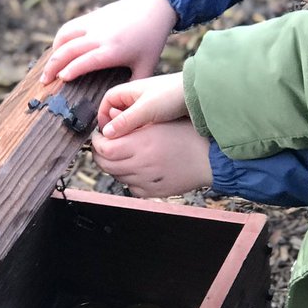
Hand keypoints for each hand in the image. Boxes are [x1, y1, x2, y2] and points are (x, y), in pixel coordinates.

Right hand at [41, 0, 177, 82]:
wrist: (152, 7)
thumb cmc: (151, 40)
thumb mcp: (147, 65)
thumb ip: (135, 85)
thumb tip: (125, 105)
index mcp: (113, 50)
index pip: (86, 60)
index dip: (71, 70)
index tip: (60, 80)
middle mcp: (99, 36)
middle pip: (69, 50)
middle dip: (53, 67)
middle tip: (44, 82)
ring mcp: (93, 24)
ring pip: (64, 36)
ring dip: (53, 53)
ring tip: (47, 70)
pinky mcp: (90, 17)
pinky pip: (68, 28)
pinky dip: (58, 40)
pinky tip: (57, 52)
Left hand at [91, 119, 212, 197]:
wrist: (210, 158)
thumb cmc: (188, 135)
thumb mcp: (159, 120)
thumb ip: (131, 120)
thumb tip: (111, 116)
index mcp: (141, 144)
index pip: (104, 148)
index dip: (96, 141)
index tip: (99, 135)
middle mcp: (141, 165)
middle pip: (105, 165)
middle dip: (99, 154)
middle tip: (104, 145)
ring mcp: (147, 181)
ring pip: (117, 176)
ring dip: (114, 165)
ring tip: (122, 154)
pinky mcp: (153, 192)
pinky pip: (131, 187)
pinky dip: (128, 178)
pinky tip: (137, 168)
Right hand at [97, 73, 186, 136]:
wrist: (200, 94)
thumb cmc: (172, 96)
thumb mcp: (146, 110)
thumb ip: (125, 121)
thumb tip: (105, 134)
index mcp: (130, 89)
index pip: (107, 101)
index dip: (103, 116)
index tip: (106, 132)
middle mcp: (137, 95)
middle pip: (118, 111)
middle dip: (116, 126)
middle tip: (119, 140)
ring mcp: (149, 104)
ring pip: (131, 119)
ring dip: (130, 130)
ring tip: (134, 141)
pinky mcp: (160, 112)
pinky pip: (144, 123)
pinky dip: (142, 131)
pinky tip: (147, 139)